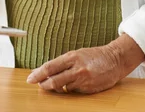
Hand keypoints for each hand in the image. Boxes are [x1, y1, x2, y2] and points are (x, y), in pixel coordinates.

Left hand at [27, 36, 144, 93]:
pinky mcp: (89, 89)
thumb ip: (63, 63)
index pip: (50, 67)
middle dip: (44, 84)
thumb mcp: (77, 54)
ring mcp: (83, 80)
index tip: (30, 78)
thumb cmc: (94, 56)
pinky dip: (71, 89)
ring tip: (59, 83)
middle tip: (39, 85)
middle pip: (54, 80)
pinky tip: (76, 83)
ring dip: (58, 87)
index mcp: (72, 56)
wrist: (114, 60)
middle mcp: (76, 68)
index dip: (38, 74)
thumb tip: (47, 71)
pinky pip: (75, 91)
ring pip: (63, 88)